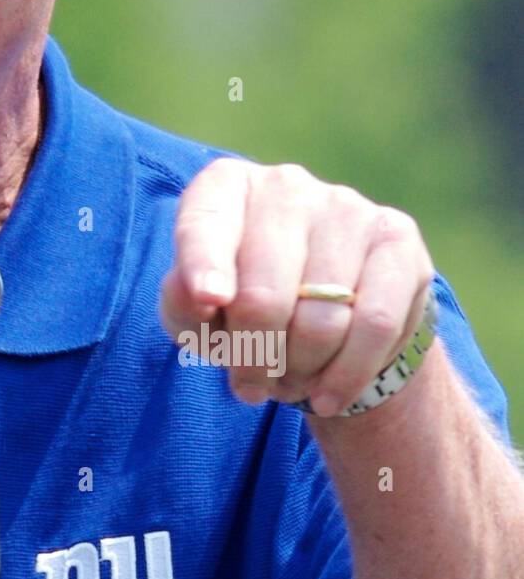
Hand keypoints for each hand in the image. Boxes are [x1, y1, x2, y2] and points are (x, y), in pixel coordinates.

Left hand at [158, 159, 435, 416]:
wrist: (328, 313)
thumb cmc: (241, 307)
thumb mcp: (196, 311)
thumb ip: (182, 302)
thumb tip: (198, 294)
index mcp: (224, 188)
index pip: (205, 225)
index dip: (204, 266)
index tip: (208, 302)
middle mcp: (284, 184)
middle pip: (264, 295)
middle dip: (253, 357)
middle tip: (250, 383)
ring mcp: (345, 206)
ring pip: (322, 319)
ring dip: (300, 371)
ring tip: (289, 381)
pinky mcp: (396, 237)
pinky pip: (375, 323)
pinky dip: (348, 374)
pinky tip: (328, 394)